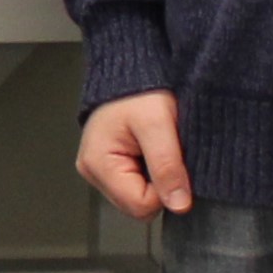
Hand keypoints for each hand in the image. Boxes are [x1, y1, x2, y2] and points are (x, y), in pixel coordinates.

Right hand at [73, 90, 192, 220]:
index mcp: (98, 164)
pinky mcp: (110, 165)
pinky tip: (152, 150)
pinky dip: (151, 171)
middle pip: (138, 205)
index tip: (173, 161)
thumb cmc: (139, 89)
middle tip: (165, 150)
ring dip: (157, 178)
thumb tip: (179, 205)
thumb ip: (167, 167)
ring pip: (139, 197)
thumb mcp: (158, 124)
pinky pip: (137, 184)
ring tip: (157, 147)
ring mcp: (100, 170)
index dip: (165, 189)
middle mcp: (93, 172)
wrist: (131, 66)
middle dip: (160, 184)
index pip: (140, 205)